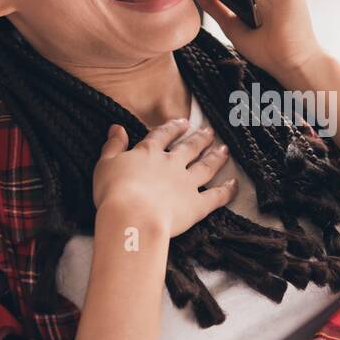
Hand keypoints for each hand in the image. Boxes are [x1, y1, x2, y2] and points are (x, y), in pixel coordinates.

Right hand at [93, 117, 237, 237]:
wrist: (132, 216)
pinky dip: (227, 190)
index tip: (182, 122)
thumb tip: (117, 128)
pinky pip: (216, 196)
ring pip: (206, 166)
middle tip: (209, 131)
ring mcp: (187, 183)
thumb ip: (113, 146)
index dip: (173, 128)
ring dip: (216, 157)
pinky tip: (235, 184)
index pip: (163, 135)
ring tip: (224, 150)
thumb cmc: (113, 192)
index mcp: (148, 153)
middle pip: (189, 147)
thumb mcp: (105, 164)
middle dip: (200, 138)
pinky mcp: (197, 205)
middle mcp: (171, 164)